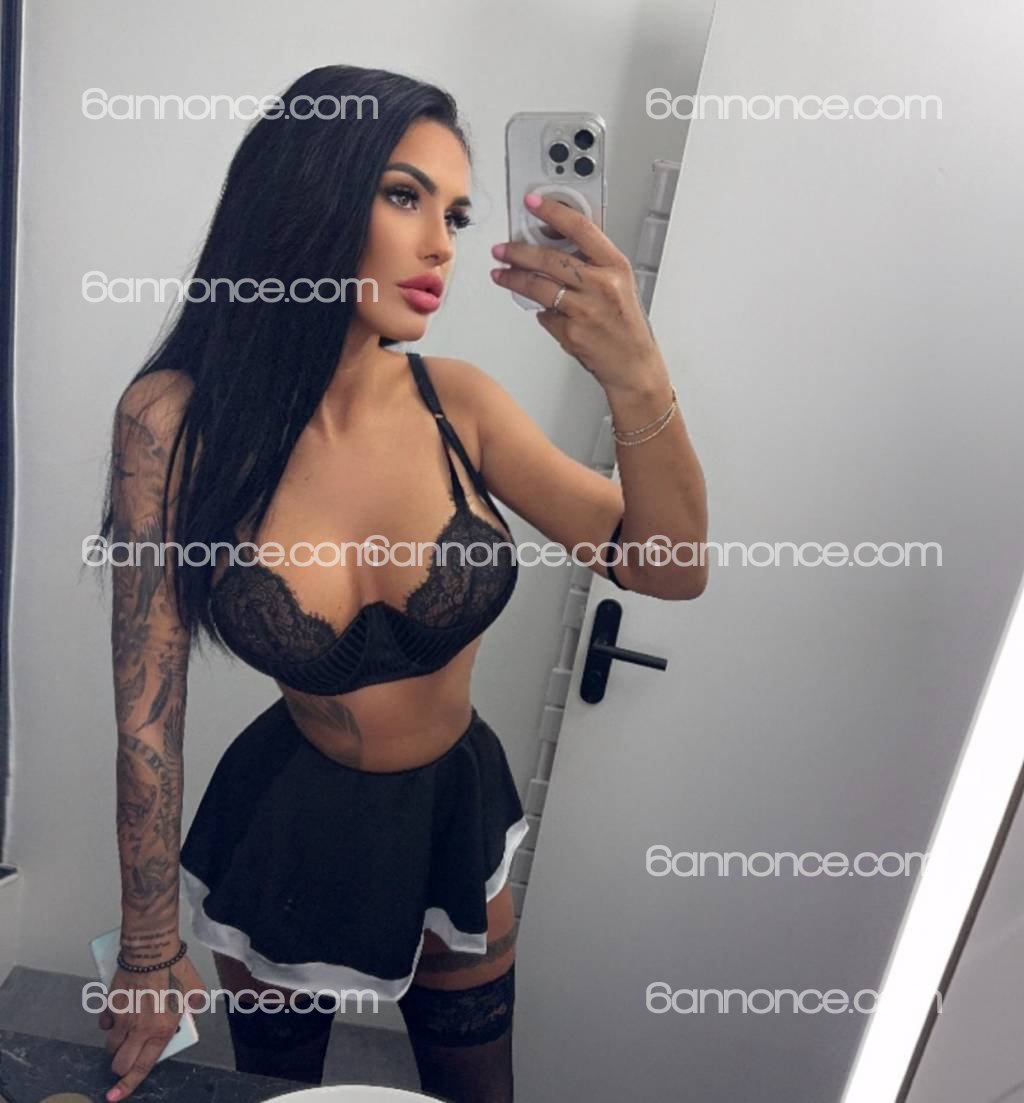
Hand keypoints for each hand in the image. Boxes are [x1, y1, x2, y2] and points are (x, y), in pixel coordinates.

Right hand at [97, 953, 205, 1099]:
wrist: (153, 951)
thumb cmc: (177, 970)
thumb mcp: (196, 993)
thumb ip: (191, 1011)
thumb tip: (183, 1021)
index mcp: (162, 1031)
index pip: (141, 1068)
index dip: (127, 1086)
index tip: (115, 1097)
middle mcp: (139, 1030)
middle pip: (119, 1064)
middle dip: (120, 1067)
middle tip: (127, 1057)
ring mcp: (122, 1019)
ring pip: (111, 1046)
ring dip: (116, 1046)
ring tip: (127, 1033)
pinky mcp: (111, 1006)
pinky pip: (104, 1024)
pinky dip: (109, 1024)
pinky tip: (118, 1015)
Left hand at [490, 191, 661, 389]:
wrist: (633, 365)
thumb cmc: (625, 323)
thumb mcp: (619, 283)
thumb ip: (592, 263)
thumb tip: (554, 244)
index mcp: (615, 266)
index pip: (581, 228)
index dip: (553, 212)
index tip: (532, 202)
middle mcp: (601, 285)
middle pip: (549, 259)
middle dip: (518, 252)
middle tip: (501, 249)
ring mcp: (584, 310)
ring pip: (538, 287)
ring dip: (513, 279)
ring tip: (500, 274)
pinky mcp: (571, 333)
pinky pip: (545, 315)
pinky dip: (542, 312)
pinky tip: (543, 311)